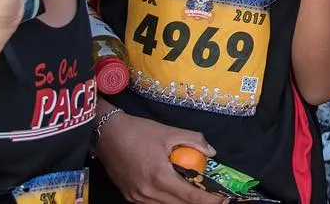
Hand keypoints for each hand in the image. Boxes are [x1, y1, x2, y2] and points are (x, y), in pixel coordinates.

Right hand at [94, 113, 224, 203]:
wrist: (107, 134)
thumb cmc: (139, 131)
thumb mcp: (169, 131)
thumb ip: (194, 141)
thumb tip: (212, 153)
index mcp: (160, 176)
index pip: (190, 196)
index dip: (209, 199)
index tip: (222, 199)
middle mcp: (148, 192)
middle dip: (198, 201)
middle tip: (211, 195)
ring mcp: (137, 198)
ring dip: (182, 201)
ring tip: (194, 190)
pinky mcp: (130, 197)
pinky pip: (154, 203)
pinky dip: (167, 199)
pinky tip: (174, 189)